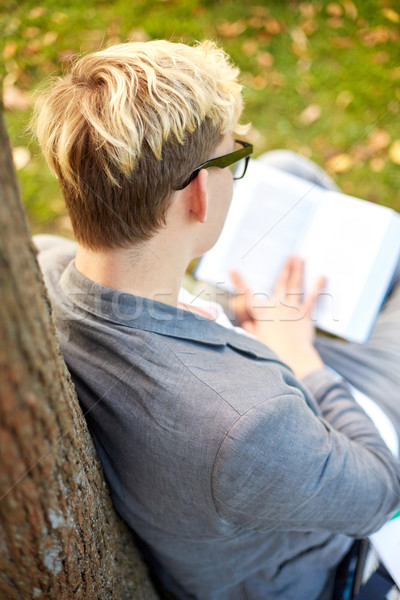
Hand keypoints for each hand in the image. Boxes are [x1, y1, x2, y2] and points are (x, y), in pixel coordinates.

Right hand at [230, 256, 324, 378]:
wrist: (291, 356)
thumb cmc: (272, 351)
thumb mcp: (256, 340)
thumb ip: (251, 330)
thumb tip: (248, 325)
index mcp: (262, 312)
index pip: (247, 295)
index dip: (238, 282)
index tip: (232, 269)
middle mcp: (277, 306)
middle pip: (281, 283)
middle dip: (284, 269)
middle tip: (289, 256)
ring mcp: (292, 308)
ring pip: (295, 285)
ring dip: (297, 270)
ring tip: (299, 258)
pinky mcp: (305, 314)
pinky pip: (312, 298)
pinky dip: (318, 286)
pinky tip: (322, 276)